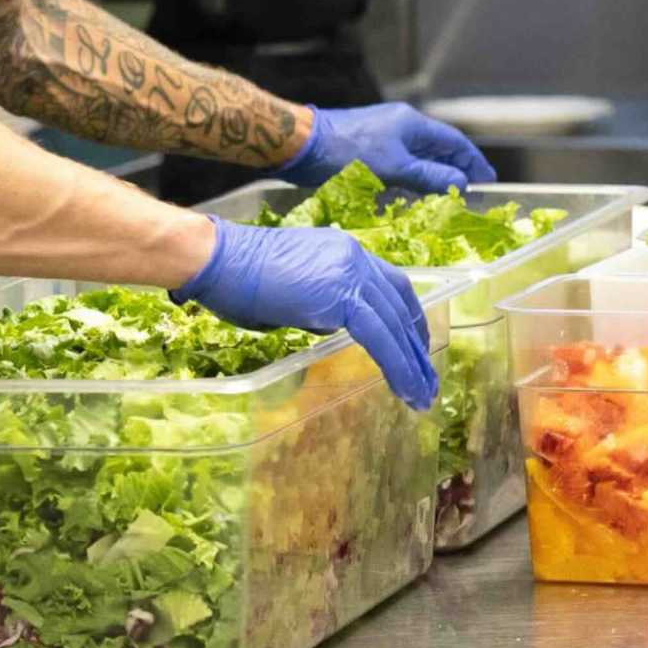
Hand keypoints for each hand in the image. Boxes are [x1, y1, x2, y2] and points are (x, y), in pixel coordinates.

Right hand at [174, 221, 438, 408]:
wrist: (219, 260)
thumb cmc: (237, 279)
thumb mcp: (293, 292)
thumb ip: (320, 306)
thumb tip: (333, 324)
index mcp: (345, 253)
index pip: (390, 286)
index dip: (407, 319)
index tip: (416, 347)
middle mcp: (355, 257)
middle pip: (400, 305)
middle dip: (416, 346)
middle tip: (428, 380)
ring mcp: (351, 272)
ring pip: (394, 323)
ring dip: (412, 362)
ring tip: (421, 394)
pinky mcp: (342, 295)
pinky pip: (379, 335)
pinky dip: (396, 363)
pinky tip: (404, 386)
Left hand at [286, 101, 486, 196]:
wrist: (302, 144)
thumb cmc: (348, 154)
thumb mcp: (395, 168)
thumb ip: (430, 176)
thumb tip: (460, 182)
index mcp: (412, 123)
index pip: (453, 141)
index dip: (472, 160)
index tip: (487, 178)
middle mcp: (399, 124)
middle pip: (437, 146)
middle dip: (455, 166)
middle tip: (469, 188)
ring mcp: (381, 134)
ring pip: (417, 154)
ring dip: (433, 171)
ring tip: (446, 192)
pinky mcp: (365, 146)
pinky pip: (399, 160)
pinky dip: (411, 174)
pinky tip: (411, 190)